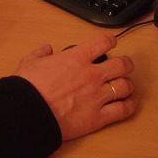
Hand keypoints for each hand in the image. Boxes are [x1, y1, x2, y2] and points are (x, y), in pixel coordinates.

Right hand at [15, 34, 137, 140]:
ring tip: (126, 86)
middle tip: (124, 65)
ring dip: (128, 85)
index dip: (111, 41)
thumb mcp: (29, 62)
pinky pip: (123, 110)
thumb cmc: (28, 87)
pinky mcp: (98, 117)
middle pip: (122, 64)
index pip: (104, 42)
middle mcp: (91, 74)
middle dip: (126, 64)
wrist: (28, 112)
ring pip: (126, 86)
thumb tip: (46, 49)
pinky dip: (129, 106)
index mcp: (76, 58)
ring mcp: (97, 96)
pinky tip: (129, 104)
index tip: (111, 43)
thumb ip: (41, 53)